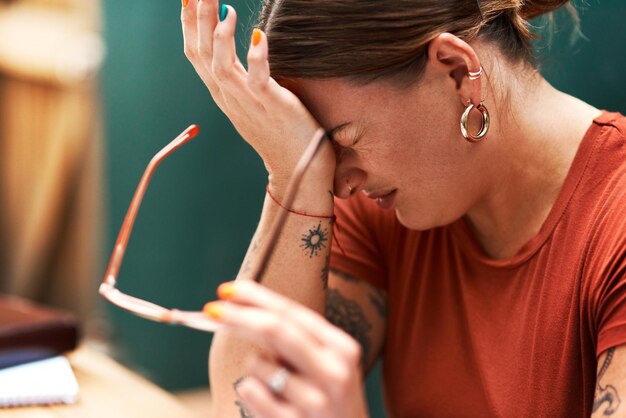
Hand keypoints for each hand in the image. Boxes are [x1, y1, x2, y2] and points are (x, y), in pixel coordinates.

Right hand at [181, 0, 334, 187]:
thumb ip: (242, 76)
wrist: (297, 168)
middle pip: (201, 54)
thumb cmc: (279, 131)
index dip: (188, 24)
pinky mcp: (272, 106)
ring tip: (224, 6)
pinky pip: (258, 79)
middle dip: (196, 19)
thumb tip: (244, 45)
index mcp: (223, 93)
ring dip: (219, 35)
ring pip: (220, 66)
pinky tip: (256, 35)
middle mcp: (229, 97)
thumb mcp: (251, 101)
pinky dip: (256, 57)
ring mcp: (248, 103)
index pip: (195, 53)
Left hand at [204, 280, 369, 417]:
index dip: (257, 298)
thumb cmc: (326, 399)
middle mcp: (333, 371)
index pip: (292, 312)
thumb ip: (293, 337)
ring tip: (275, 386)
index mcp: (341, 348)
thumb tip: (241, 306)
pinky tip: (267, 402)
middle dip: (239, 316)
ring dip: (253, 367)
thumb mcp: (324, 364)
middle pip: (274, 329)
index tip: (228, 289)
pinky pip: (250, 391)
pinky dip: (249, 390)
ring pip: (256, 362)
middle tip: (211, 309)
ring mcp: (315, 400)